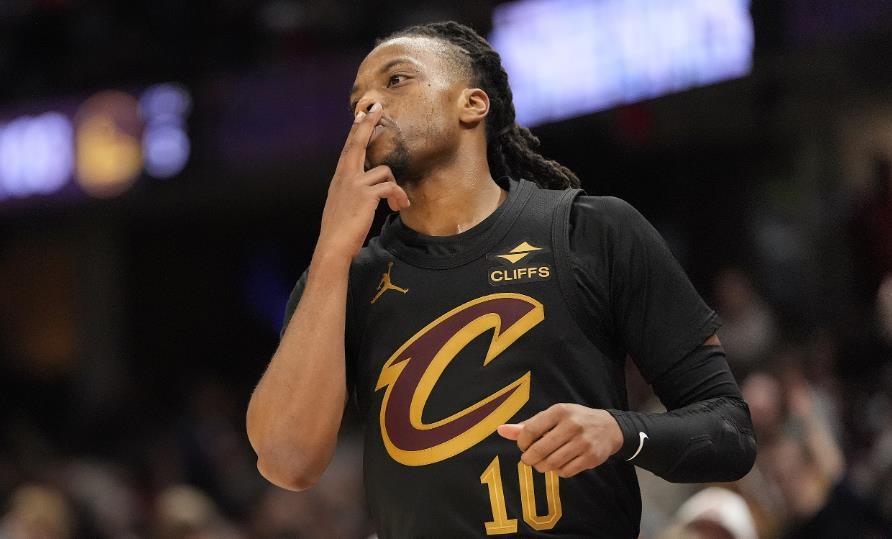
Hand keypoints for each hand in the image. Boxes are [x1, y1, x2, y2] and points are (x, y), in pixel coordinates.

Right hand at [316, 102, 409, 259]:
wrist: (334, 244)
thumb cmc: (339, 230)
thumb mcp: (342, 205)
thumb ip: (352, 192)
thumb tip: (367, 190)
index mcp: (340, 178)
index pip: (349, 149)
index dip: (356, 131)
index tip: (362, 115)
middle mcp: (345, 176)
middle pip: (359, 143)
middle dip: (369, 124)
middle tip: (379, 107)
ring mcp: (355, 184)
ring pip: (385, 171)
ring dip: (396, 188)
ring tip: (398, 203)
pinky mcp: (367, 194)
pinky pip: (390, 187)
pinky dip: (398, 196)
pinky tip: (400, 207)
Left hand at [497, 403, 623, 477]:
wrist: (609, 428)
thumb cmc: (574, 420)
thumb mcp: (552, 416)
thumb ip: (527, 425)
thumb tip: (500, 430)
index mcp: (560, 411)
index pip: (531, 430)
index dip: (521, 442)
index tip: (523, 446)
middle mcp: (572, 425)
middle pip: (540, 450)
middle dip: (529, 459)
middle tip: (529, 459)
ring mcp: (583, 442)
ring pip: (551, 463)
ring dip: (542, 467)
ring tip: (542, 463)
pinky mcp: (590, 458)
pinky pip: (565, 472)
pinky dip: (557, 472)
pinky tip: (558, 465)